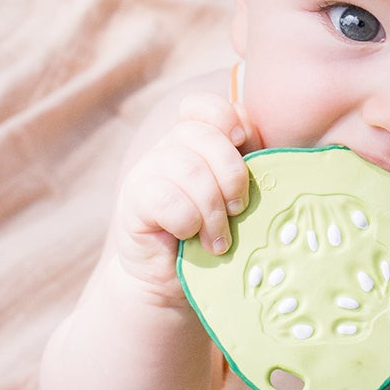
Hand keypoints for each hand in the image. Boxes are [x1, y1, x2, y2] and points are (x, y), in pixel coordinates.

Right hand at [113, 92, 257, 301]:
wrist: (172, 283)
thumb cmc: (212, 239)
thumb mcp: (235, 200)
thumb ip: (248, 165)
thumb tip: (256, 131)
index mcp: (194, 142)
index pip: (202, 106)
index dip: (224, 117)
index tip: (243, 141)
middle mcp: (167, 149)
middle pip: (202, 136)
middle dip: (231, 174)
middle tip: (239, 210)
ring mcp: (147, 172)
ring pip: (187, 168)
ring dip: (212, 208)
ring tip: (220, 240)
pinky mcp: (133, 200)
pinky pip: (166, 198)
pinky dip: (188, 221)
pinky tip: (194, 240)